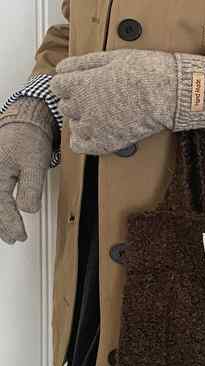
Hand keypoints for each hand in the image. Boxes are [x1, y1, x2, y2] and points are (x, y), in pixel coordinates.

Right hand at [0, 98, 52, 243]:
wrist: (24, 122)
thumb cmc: (28, 139)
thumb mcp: (35, 164)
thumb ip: (30, 188)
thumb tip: (27, 210)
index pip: (2, 208)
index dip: (11, 225)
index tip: (21, 236)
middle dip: (2, 226)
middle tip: (14, 238)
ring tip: (7, 233)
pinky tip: (2, 215)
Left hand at [50, 49, 204, 155]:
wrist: (165, 94)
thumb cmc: (143, 73)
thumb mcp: (109, 58)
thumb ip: (82, 64)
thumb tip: (64, 69)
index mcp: (78, 84)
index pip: (56, 85)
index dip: (69, 82)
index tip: (81, 83)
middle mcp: (81, 107)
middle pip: (65, 106)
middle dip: (77, 101)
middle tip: (98, 98)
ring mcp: (93, 128)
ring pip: (74, 126)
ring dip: (83, 120)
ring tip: (102, 114)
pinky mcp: (106, 143)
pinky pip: (80, 146)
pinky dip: (84, 140)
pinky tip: (95, 133)